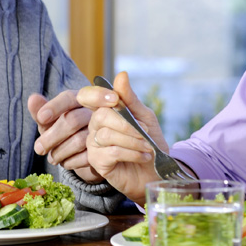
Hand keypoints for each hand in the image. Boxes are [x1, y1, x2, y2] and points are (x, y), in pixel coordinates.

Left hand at [29, 90, 101, 182]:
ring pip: (78, 141)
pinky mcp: (106, 150)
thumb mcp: (51, 121)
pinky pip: (85, 157)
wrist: (86, 152)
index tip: (41, 118)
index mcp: (80, 99)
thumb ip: (40, 110)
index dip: (54, 107)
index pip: (68, 98)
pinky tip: (65, 162)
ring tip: (52, 158)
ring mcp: (103, 130)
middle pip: (72, 120)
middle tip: (38, 149)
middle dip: (51, 137)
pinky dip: (70, 162)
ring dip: (59, 152)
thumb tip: (32, 98)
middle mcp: (95, 111)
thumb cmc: (65, 131)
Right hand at [78, 71, 164, 203]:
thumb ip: (130, 98)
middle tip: (145, 134)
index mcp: (105, 111)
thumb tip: (121, 74)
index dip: (97, 95)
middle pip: (101, 116)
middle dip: (127, 124)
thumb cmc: (150, 142)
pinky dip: (132, 153)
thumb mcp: (145, 117)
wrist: (156, 171)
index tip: (115, 99)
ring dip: (133, 141)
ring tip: (147, 147)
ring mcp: (93, 144)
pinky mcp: (97, 161)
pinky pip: (111, 152)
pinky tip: (143, 156)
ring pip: (108, 135)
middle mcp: (95, 126)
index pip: (89, 96)